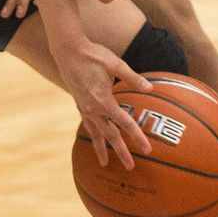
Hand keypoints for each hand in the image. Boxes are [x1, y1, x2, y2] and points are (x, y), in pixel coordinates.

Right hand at [54, 37, 152, 166]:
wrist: (67, 50)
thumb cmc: (93, 54)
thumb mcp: (116, 64)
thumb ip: (133, 78)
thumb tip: (150, 89)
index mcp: (104, 100)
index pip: (125, 123)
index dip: (138, 137)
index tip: (147, 150)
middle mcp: (93, 108)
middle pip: (110, 135)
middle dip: (121, 152)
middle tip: (130, 166)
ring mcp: (84, 107)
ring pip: (95, 133)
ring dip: (101, 149)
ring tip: (104, 163)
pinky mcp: (78, 103)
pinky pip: (87, 124)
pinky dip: (92, 135)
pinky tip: (94, 139)